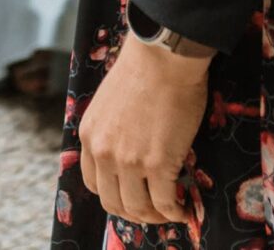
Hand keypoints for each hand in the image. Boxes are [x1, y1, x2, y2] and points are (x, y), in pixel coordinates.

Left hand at [76, 31, 207, 227]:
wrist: (164, 57)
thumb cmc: (144, 69)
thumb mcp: (109, 101)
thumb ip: (110, 128)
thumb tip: (127, 145)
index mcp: (89, 135)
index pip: (93, 182)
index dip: (113, 194)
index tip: (130, 196)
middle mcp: (103, 152)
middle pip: (112, 201)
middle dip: (133, 212)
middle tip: (151, 212)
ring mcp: (129, 161)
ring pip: (138, 207)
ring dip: (155, 217)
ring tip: (169, 212)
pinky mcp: (158, 163)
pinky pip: (164, 202)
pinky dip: (174, 212)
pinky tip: (183, 210)